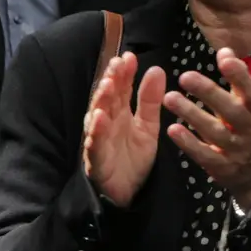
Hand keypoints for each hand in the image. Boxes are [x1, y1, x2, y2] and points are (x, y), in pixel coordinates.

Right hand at [83, 52, 163, 208]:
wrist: (131, 192)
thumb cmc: (135, 157)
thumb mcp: (149, 126)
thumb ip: (150, 100)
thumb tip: (156, 69)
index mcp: (119, 114)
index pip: (120, 89)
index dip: (123, 73)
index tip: (129, 57)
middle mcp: (107, 124)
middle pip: (107, 99)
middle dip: (110, 81)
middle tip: (117, 64)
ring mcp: (99, 141)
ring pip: (97, 117)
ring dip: (100, 101)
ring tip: (108, 85)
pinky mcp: (97, 160)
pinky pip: (95, 144)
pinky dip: (96, 131)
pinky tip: (99, 117)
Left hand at [164, 49, 250, 210]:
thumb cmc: (250, 130)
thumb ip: (238, 80)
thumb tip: (226, 50)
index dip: (241, 76)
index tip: (224, 58)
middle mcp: (250, 130)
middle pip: (232, 111)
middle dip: (209, 93)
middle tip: (185, 76)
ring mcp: (237, 150)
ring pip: (215, 132)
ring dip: (192, 114)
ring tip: (169, 98)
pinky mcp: (223, 168)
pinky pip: (205, 155)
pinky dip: (189, 143)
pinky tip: (172, 130)